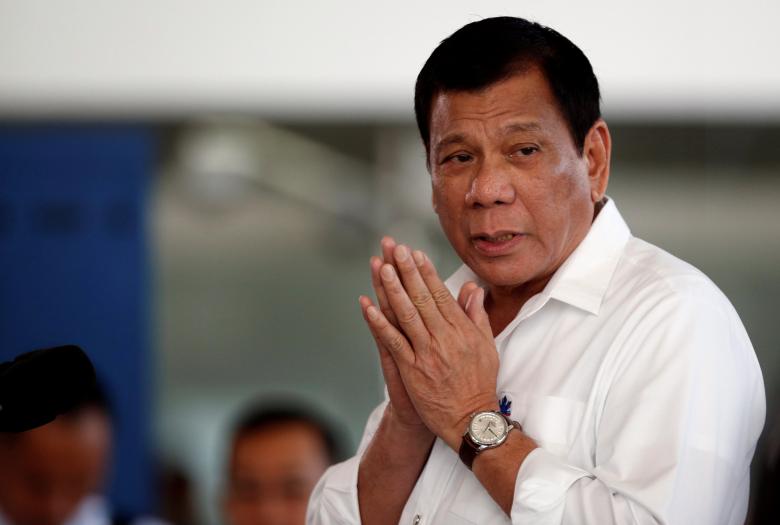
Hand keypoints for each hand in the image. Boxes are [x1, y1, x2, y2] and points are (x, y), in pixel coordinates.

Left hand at [360, 243, 499, 449]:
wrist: (470, 419)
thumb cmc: (479, 382)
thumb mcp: (486, 346)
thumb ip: (476, 316)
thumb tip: (472, 289)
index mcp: (461, 330)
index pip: (441, 294)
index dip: (426, 272)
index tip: (416, 253)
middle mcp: (443, 337)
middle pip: (421, 298)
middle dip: (407, 271)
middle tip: (396, 248)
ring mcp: (426, 353)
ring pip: (406, 315)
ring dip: (392, 289)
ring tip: (381, 267)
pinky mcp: (412, 369)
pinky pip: (393, 342)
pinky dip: (380, 323)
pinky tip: (368, 307)